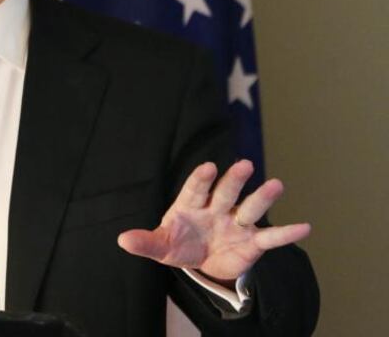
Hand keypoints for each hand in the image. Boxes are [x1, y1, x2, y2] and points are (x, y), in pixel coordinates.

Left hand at [117, 160, 310, 283]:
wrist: (202, 261)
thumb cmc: (179, 244)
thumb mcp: (161, 246)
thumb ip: (144, 242)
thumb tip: (122, 240)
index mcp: (191, 205)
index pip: (195, 189)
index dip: (201, 179)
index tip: (208, 167)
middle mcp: (217, 208)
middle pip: (226, 191)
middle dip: (234, 180)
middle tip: (244, 165)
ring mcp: (237, 223)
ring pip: (251, 208)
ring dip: (263, 198)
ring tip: (277, 184)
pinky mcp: (252, 242)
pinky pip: (271, 237)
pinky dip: (287, 233)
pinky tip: (305, 227)